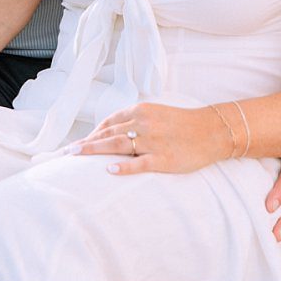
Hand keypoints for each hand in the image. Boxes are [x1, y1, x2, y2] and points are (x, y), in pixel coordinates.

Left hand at [72, 102, 229, 174]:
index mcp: (140, 111)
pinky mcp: (164, 158)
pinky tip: (109, 170)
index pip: (109, 122)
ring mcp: (153, 141)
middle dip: (86, 142)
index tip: (79, 142)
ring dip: (94, 150)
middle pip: (107, 133)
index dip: (92, 133)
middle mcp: (143, 124)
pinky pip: (140, 163)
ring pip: (117, 146)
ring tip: (76, 156)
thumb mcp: (155, 114)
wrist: (213, 130)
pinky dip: (123, 166)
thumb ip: (134, 120)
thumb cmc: (182, 123)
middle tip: (67, 152)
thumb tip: (111, 131)